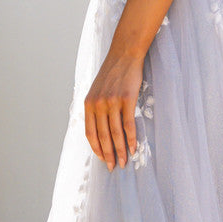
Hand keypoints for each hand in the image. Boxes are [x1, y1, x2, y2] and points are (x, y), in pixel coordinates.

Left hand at [84, 48, 145, 170]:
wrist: (124, 54)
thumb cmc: (113, 74)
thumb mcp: (97, 90)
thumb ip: (96, 108)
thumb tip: (100, 128)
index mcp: (89, 104)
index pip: (90, 133)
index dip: (96, 148)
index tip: (102, 159)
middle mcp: (98, 104)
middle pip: (102, 136)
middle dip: (108, 154)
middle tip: (113, 167)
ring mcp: (112, 102)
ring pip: (115, 133)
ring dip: (120, 150)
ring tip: (124, 162)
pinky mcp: (127, 99)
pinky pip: (128, 124)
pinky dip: (131, 138)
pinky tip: (133, 147)